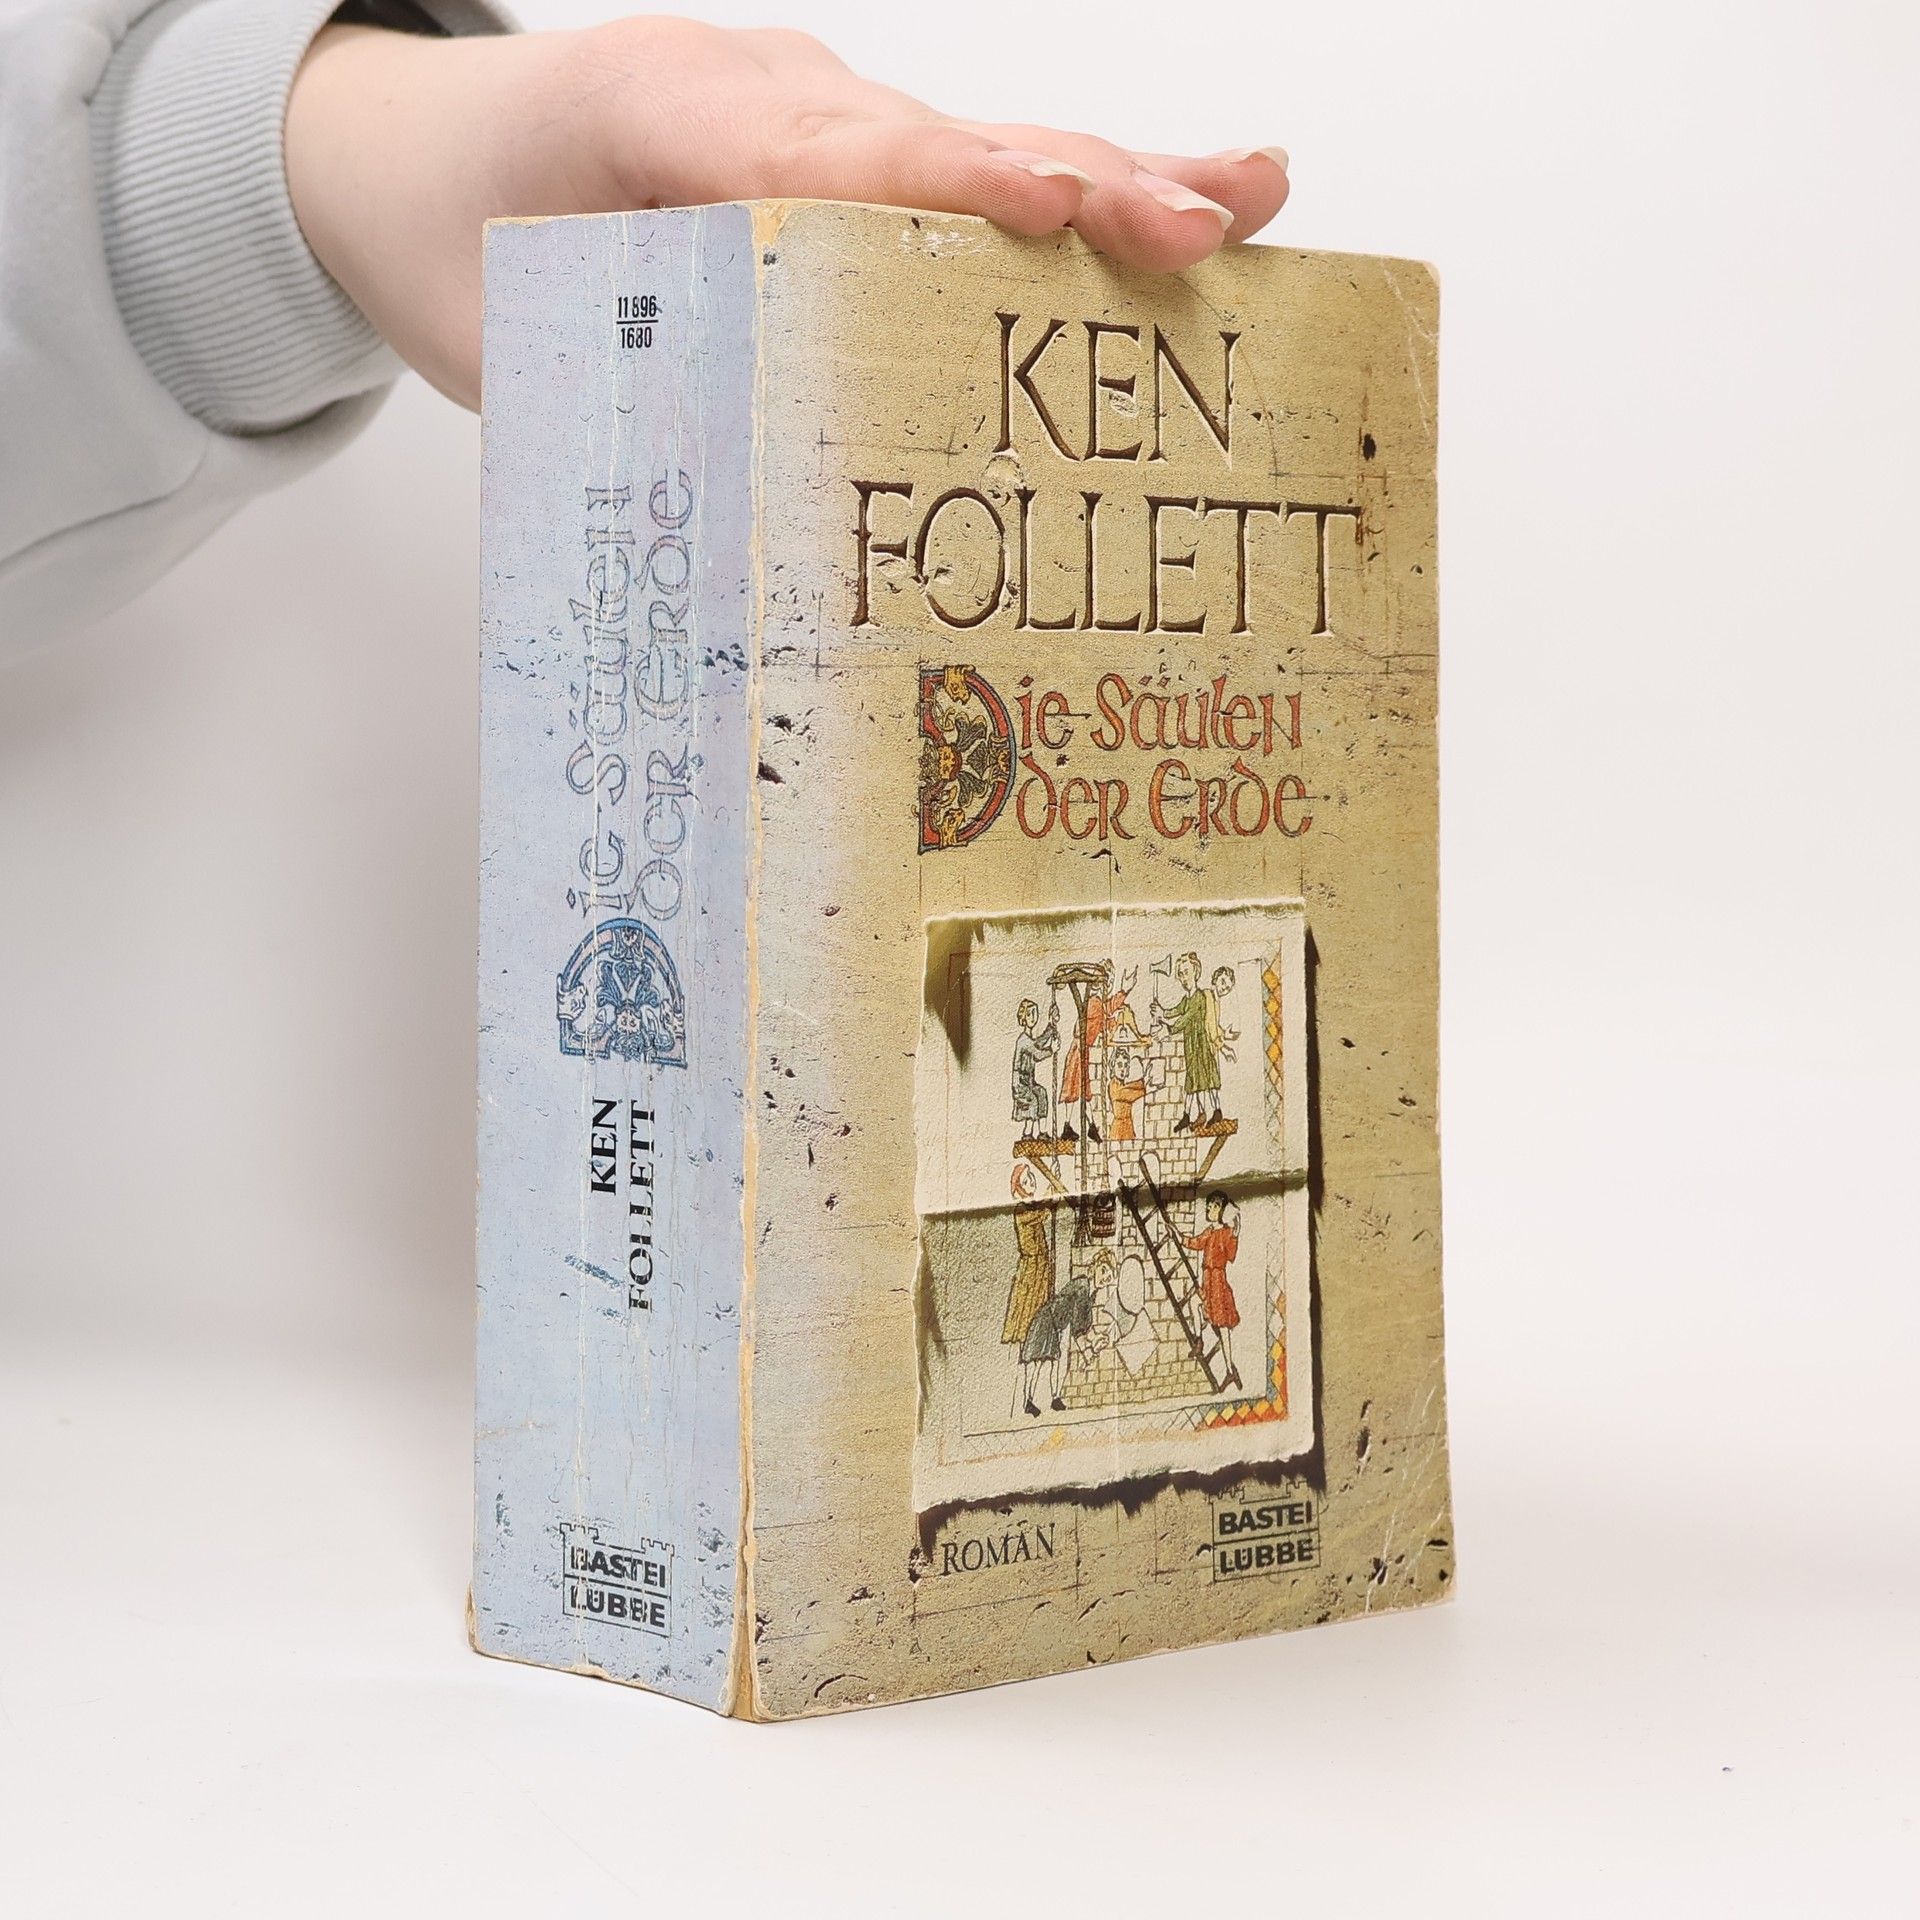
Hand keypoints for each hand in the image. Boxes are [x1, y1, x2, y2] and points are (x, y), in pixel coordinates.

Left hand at [284, 16, 1290, 408]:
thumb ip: (616, 377)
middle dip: (1079, 186)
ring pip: (982, 154)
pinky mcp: (847, 167)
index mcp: (675, 123)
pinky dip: (1073, 205)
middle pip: (945, 144)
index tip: (1045, 210)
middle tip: (1197, 229)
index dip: (946, 186)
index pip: (830, 155)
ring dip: (1119, 182)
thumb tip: (747, 505)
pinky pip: (966, 185)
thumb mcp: (506, 322)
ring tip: (1244, 203)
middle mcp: (773, 106)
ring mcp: (821, 125)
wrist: (413, 159)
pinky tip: (1175, 216)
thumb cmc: (462, 234)